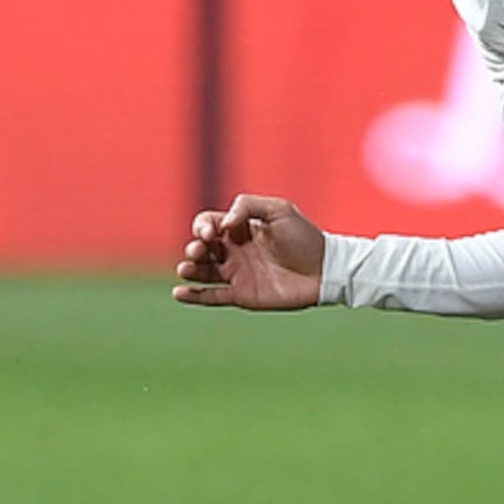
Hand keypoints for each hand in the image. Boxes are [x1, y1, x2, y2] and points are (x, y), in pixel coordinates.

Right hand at [172, 194, 324, 309]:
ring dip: (189, 268)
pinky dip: (194, 296)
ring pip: (202, 272)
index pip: (209, 224)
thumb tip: (223, 223)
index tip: (214, 231)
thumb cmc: (304, 237)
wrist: (324, 270)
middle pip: (201, 247)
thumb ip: (248, 206)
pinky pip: (212, 297)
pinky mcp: (242, 295)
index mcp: (241, 228)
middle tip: (200, 249)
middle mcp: (235, 251)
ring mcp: (238, 274)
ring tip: (186, 267)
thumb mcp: (279, 209)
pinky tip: (179, 293)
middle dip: (194, 247)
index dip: (203, 226)